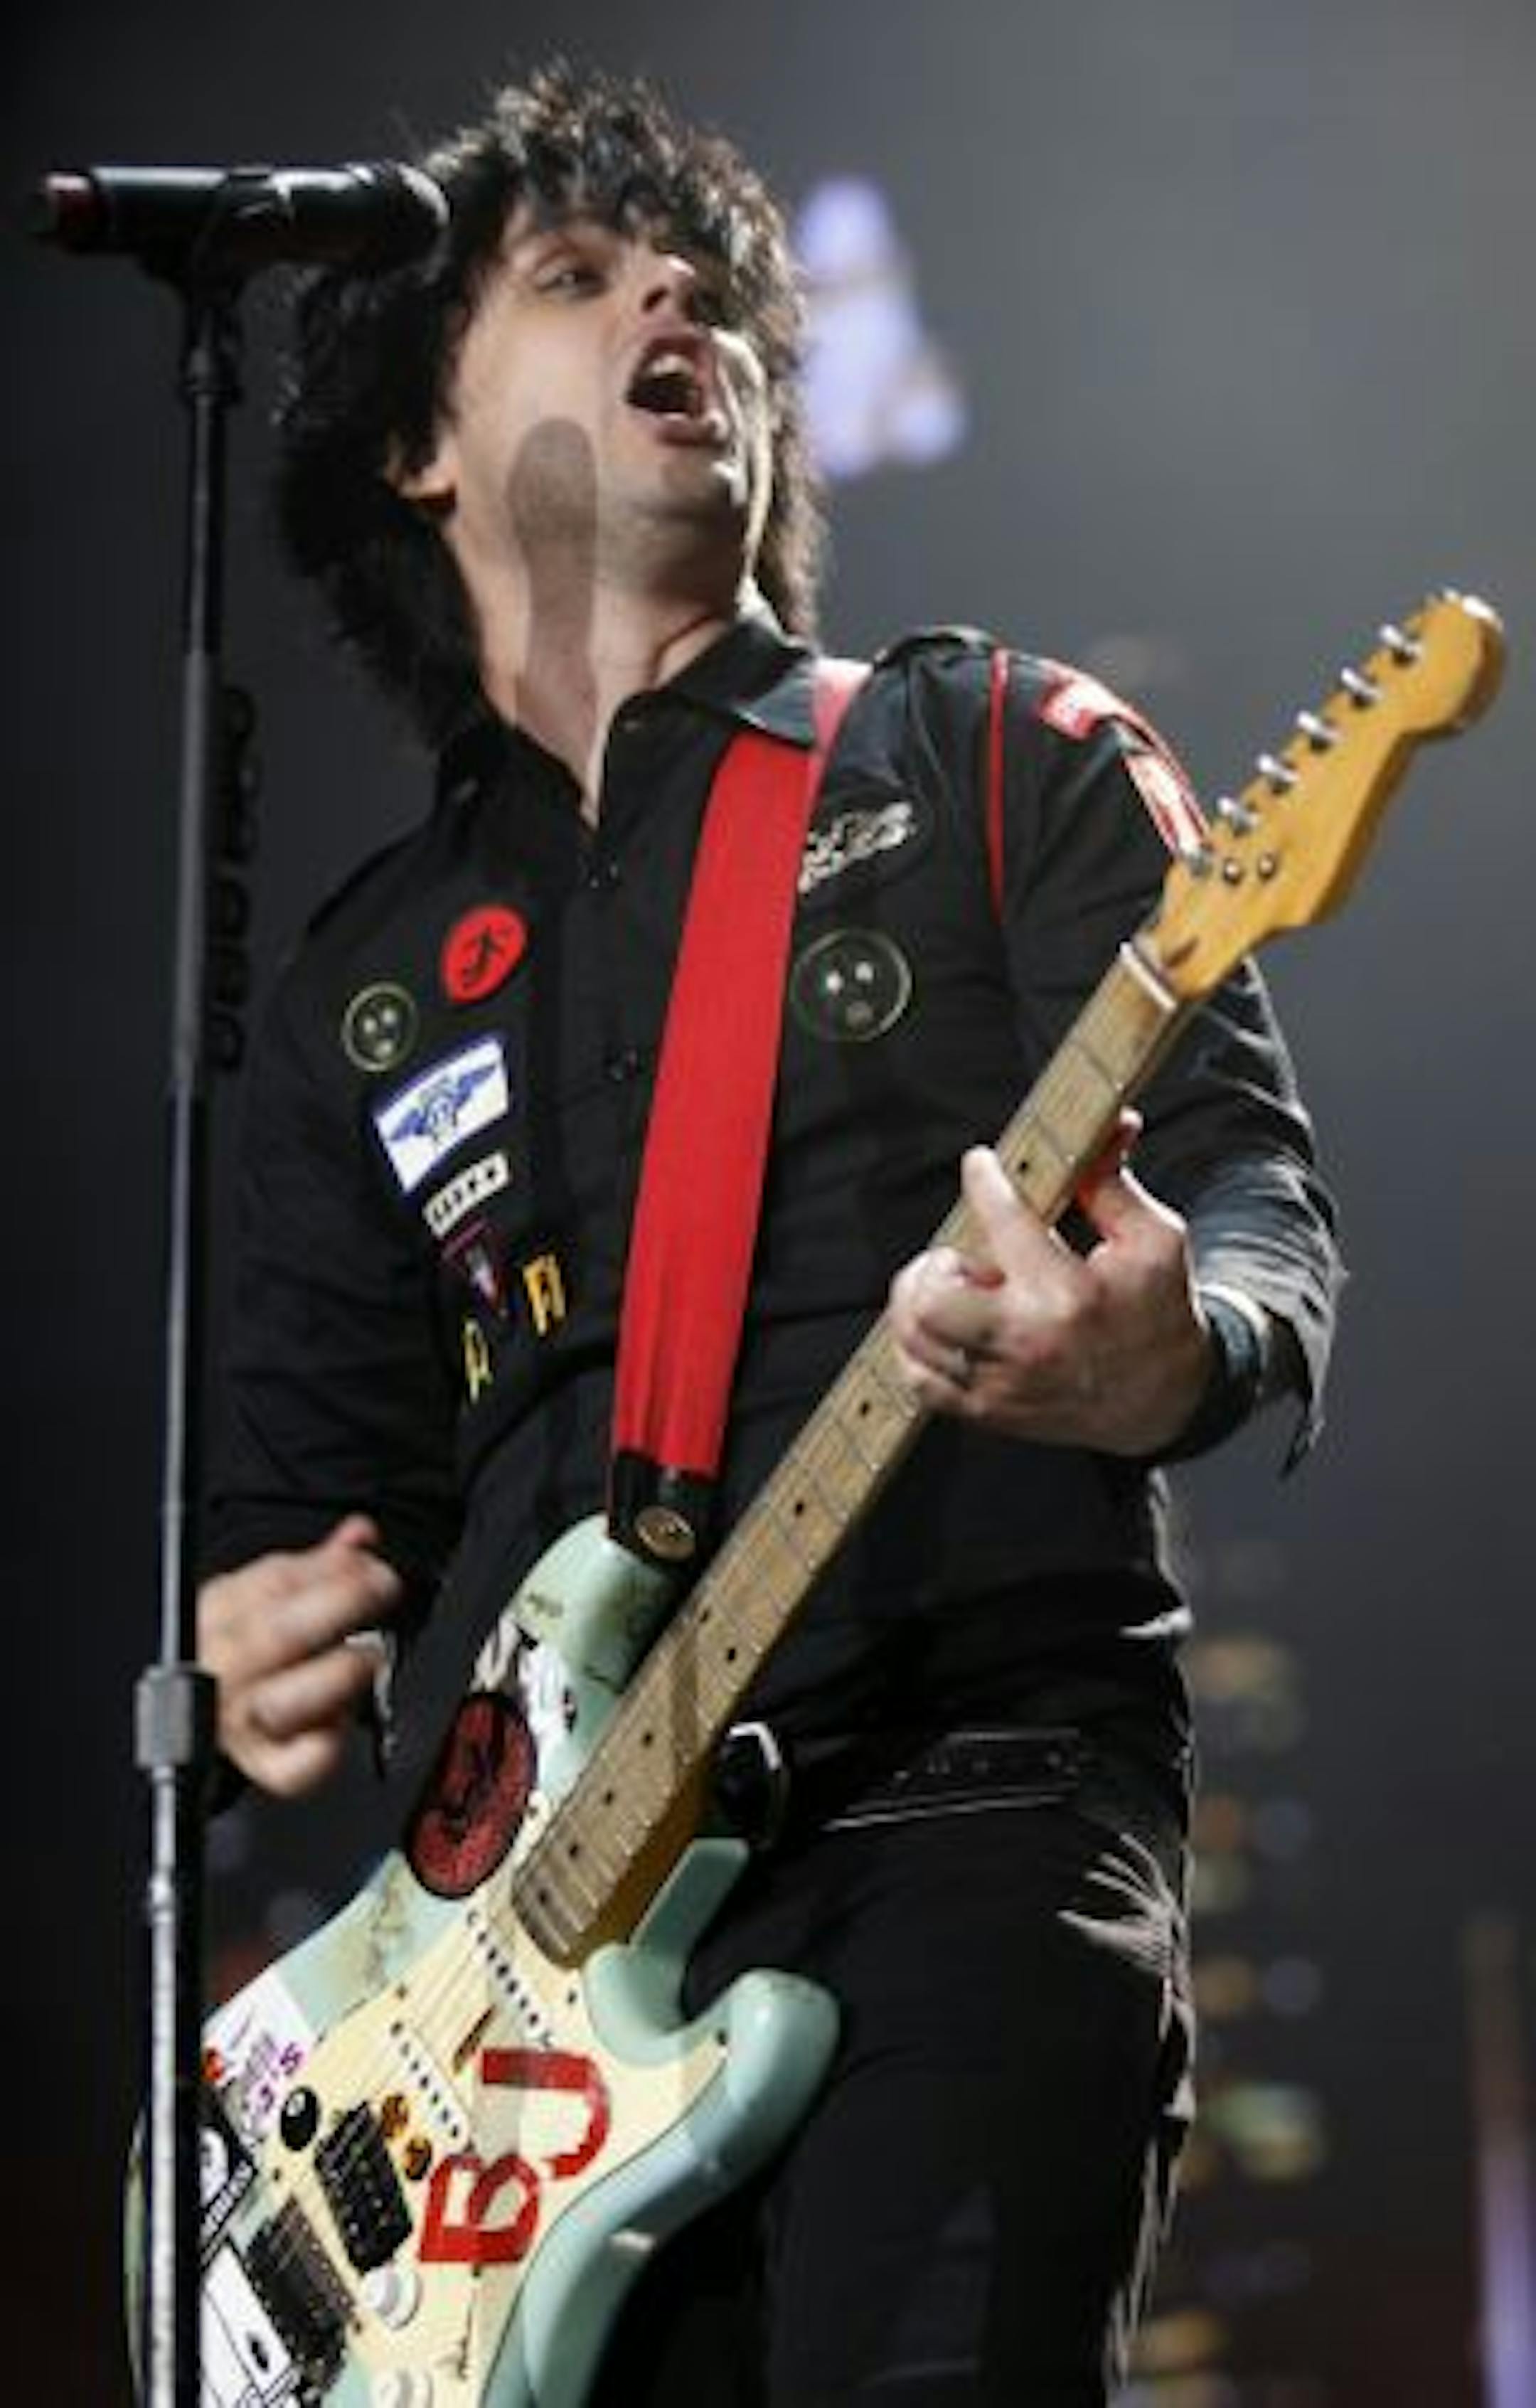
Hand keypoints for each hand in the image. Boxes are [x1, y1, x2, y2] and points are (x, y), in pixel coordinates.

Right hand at [198, 1515, 402, 1797]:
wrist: (205, 1705)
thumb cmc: (244, 1643)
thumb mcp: (267, 1591)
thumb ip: (317, 1565)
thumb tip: (361, 1535)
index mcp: (222, 1612)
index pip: (272, 1583)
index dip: (331, 1571)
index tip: (372, 1565)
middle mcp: (227, 1665)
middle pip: (276, 1636)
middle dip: (338, 1607)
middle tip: (381, 1594)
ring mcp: (242, 1718)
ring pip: (283, 1701)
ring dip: (335, 1675)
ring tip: (367, 1658)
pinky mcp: (262, 1762)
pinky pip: (292, 1769)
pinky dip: (323, 1749)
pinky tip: (341, 1723)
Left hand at [888, 1132, 1212, 1456]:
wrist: (1165, 1400)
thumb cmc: (1158, 1311)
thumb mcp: (1154, 1239)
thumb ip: (1113, 1182)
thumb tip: (1110, 1124)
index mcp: (1071, 1292)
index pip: (1003, 1221)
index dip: (984, 1180)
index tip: (981, 1165)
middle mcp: (1030, 1341)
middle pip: (933, 1298)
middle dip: (934, 1264)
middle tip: (959, 1256)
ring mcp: (1004, 1383)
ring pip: (916, 1338)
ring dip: (919, 1301)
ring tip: (953, 1288)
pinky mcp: (991, 1411)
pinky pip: (920, 1381)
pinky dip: (914, 1347)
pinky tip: (939, 1324)